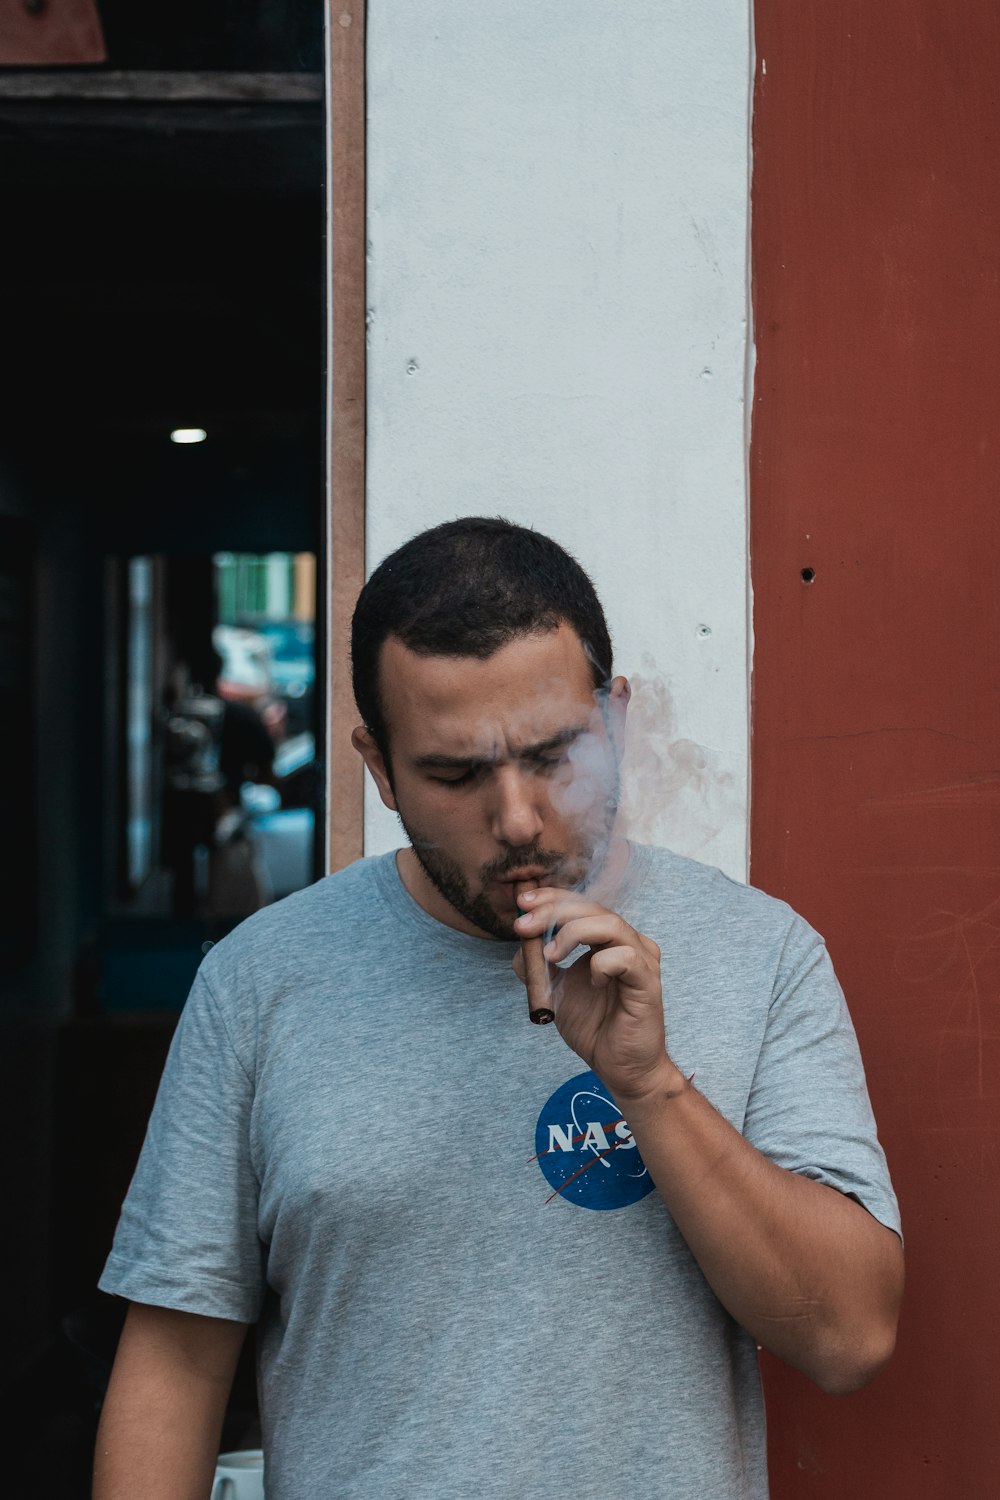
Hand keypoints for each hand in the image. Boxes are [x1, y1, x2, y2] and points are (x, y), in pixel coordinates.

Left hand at [514, 887, 679, 1105]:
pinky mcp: (648, 981)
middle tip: (524, 924)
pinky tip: (594, 983)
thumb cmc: (594, 1027)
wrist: (619, 1067)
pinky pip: (625, 957)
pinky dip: (601, 964)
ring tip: (551, 956)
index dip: (551, 898)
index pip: (580, 905)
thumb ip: (539, 966)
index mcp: (607, 940)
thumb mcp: (555, 991)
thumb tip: (521, 944)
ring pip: (610, 924)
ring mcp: (641, 959)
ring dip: (573, 932)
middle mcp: (627, 942)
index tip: (522, 902)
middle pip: (593, 908)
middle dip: (554, 911)